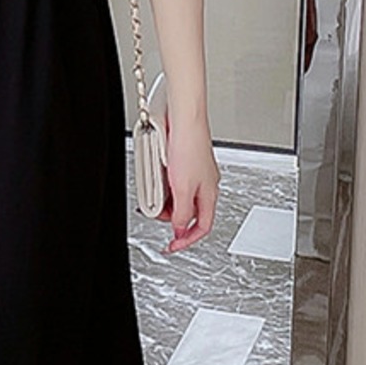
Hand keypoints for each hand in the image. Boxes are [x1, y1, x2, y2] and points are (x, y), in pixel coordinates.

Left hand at [161, 111, 218, 253]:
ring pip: (182, 197)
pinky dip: (167, 185)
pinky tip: (158, 178)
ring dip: (168, 200)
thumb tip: (179, 229)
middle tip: (157, 214)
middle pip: (190, 212)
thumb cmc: (189, 146)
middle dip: (172, 217)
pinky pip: (177, 182)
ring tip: (155, 195)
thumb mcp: (183, 188)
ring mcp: (197, 172)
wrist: (185, 118)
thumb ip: (181, 212)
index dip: (187, 240)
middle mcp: (206, 184)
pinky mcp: (186, 161)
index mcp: (210, 194)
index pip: (202, 227)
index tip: (172, 246)